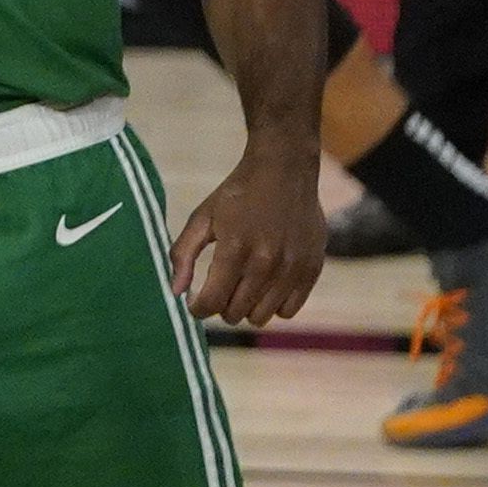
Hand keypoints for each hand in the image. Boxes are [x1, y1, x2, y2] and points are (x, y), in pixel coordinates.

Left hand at [167, 148, 325, 327]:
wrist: (284, 170)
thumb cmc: (237, 194)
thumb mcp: (202, 218)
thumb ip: (183, 254)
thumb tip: (175, 292)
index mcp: (235, 249)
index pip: (212, 302)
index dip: (197, 308)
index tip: (195, 301)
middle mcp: (266, 263)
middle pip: (235, 313)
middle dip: (220, 306)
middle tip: (218, 288)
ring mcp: (292, 268)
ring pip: (261, 317)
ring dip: (246, 308)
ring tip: (241, 287)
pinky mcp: (312, 269)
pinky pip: (289, 311)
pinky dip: (273, 305)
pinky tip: (265, 287)